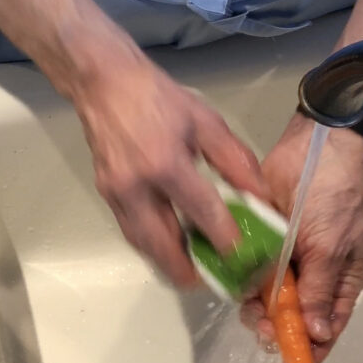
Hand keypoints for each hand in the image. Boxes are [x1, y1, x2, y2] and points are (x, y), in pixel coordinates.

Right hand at [74, 57, 267, 286]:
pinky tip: (173, 245)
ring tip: (196, 269)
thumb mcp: (205, 122)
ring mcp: (117, 195)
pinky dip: (154, 246)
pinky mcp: (107, 197)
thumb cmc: (158, 98)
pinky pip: (132, 233)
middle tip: (216, 278)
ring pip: (145, 246)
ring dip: (170, 263)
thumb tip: (258, 195)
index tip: (243, 257)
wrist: (104, 84)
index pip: (201, 213)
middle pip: (164, 246)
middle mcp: (137, 187)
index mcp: (166, 164)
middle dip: (190, 270)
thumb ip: (234, 161)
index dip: (224, 239)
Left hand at [242, 113, 362, 362]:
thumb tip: (319, 333)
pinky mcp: (262, 243)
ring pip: (266, 300)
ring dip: (256, 308)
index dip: (309, 352)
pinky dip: (243, 283)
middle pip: (291, 319)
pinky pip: (250, 272)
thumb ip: (319, 290)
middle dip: (276, 329)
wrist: (313, 146)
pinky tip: (235, 286)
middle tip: (262, 328)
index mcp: (337, 281)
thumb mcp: (330, 247)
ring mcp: (285, 261)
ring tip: (249, 305)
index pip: (325, 328)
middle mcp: (310, 277)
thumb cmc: (332, 197)